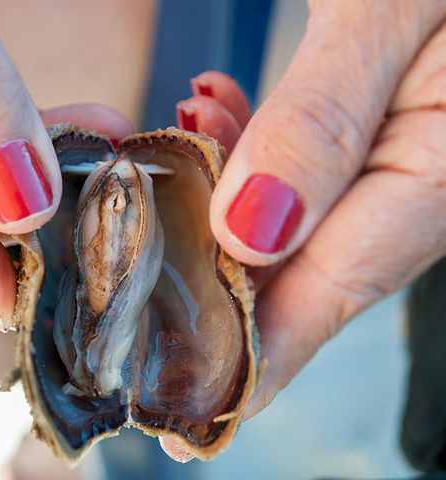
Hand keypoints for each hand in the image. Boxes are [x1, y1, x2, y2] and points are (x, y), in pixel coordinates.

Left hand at [170, 0, 445, 459]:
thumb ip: (322, 119)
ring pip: (297, 221)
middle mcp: (420, 175)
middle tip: (147, 324)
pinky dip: (246, 155)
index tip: (201, 407)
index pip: (337, 285)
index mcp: (440, 167)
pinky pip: (304, 169)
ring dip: (221, 211)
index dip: (266, 351)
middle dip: (224, 296)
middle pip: (310, 269)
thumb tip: (252, 232)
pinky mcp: (369, 127)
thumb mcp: (385, 14)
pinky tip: (211, 116)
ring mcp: (396, 152)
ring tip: (169, 168)